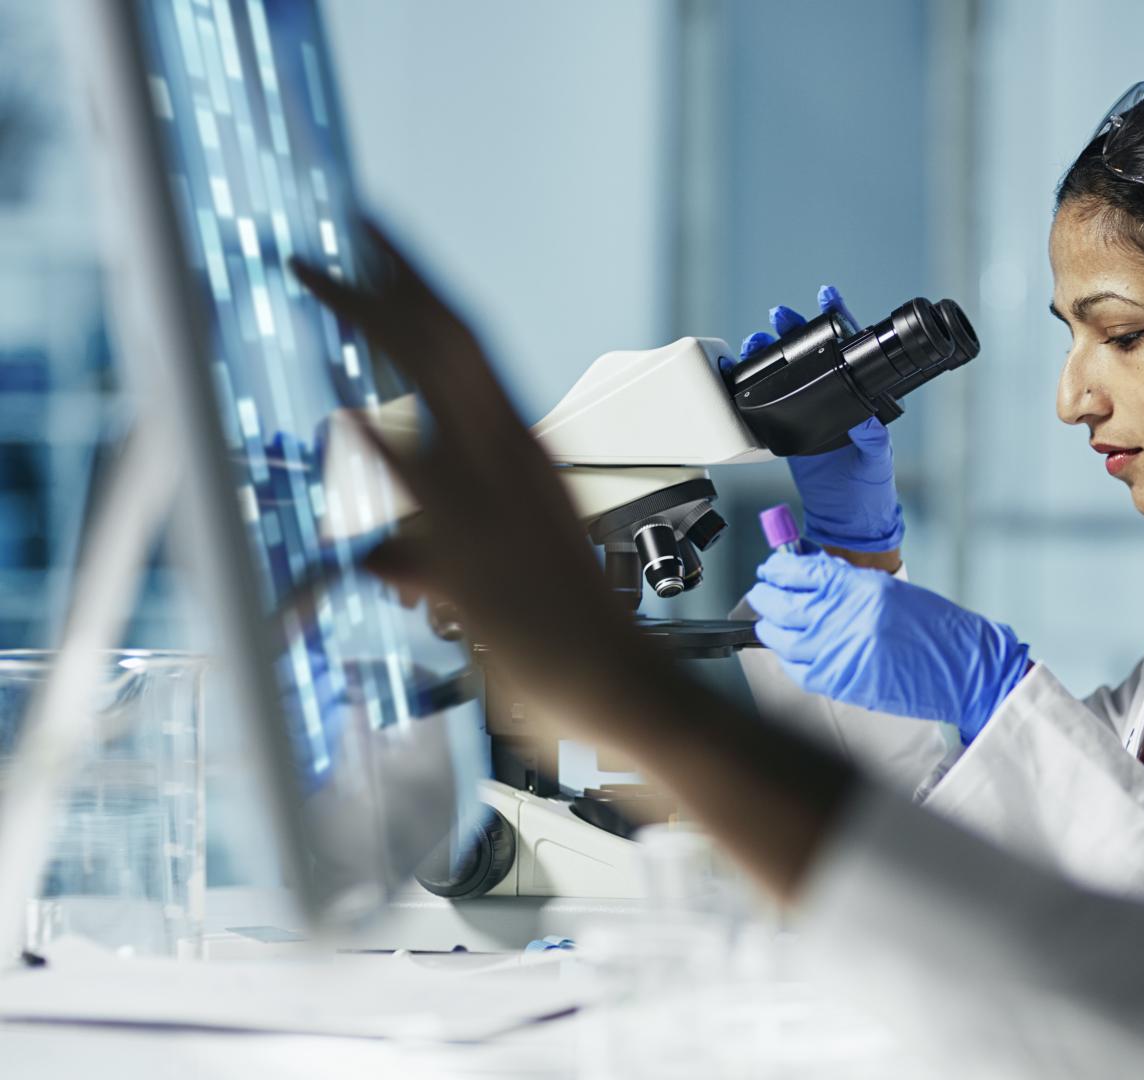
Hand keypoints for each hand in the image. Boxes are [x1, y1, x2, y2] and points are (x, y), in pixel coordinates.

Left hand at [292, 224, 856, 904]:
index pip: (466, 348)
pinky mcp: (477, 549)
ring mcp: (494, 497)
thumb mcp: (489, 574)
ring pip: (436, 384)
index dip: (421, 290)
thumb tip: (378, 557)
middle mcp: (511, 458)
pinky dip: (384, 447)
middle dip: (393, 279)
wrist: (618, 684)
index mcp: (522, 453)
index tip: (378, 242)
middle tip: (346, 226)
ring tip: (320, 272)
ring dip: (373, 322)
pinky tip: (345, 413)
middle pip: (449, 342)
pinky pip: (424, 489)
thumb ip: (426, 555)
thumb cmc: (569, 636)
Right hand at [731, 285, 904, 557]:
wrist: (845, 520)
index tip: (828, 297)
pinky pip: (767, 402)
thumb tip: (868, 420)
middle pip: (812, 354)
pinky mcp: (786, 430)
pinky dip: (754, 384)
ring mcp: (808, 412)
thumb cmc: (870, 489)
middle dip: (795, 329)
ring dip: (771, 352)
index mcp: (860, 397)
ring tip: (757, 340)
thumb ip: (873, 440)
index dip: (840, 320)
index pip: (851, 351)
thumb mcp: (877, 460)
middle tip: (780, 315)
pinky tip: (744, 372)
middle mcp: (833, 399)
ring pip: (787, 373)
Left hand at [745, 550, 1030, 741]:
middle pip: (780, 604)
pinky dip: (788, 658)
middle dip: (765, 596)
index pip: (799, 572)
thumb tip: (808, 577)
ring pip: (779, 638)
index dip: (776, 570)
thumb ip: (847, 584)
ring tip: (771, 623)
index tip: (771, 569)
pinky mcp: (840, 682)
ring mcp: (838, 652)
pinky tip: (790, 651)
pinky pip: (796, 669)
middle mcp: (843, 617)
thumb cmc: (935, 629)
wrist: (963, 668)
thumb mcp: (890, 591)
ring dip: (770, 628)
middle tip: (763, 592)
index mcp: (859, 588)